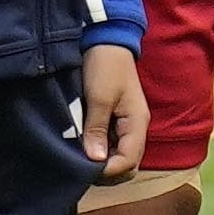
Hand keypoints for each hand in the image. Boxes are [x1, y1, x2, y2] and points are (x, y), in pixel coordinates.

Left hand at [77, 44, 145, 181]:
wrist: (105, 41)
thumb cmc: (104, 66)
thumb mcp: (98, 96)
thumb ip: (97, 129)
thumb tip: (96, 160)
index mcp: (137, 124)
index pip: (129, 162)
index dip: (107, 171)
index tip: (83, 171)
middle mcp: (135, 129)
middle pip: (127, 165)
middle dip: (106, 173)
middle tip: (78, 170)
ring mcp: (126, 126)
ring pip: (118, 157)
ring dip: (100, 163)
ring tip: (76, 160)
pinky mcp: (114, 121)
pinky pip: (111, 146)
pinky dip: (98, 152)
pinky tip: (79, 149)